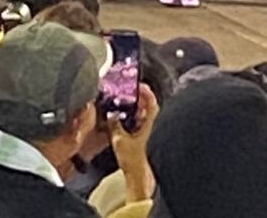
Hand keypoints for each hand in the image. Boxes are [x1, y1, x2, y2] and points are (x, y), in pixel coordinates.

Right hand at [109, 83, 157, 200]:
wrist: (141, 181)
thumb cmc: (136, 162)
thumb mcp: (120, 140)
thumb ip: (114, 125)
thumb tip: (111, 116)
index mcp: (152, 121)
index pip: (151, 99)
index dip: (144, 90)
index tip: (136, 85)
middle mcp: (156, 126)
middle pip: (149, 107)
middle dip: (138, 100)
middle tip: (127, 96)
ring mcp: (154, 135)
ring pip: (147, 118)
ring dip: (137, 112)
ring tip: (124, 109)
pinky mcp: (151, 144)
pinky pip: (144, 128)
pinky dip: (137, 123)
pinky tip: (127, 127)